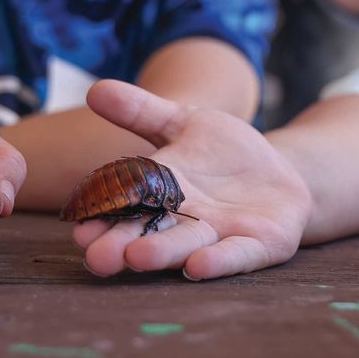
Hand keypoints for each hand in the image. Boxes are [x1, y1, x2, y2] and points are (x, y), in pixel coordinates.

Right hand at [70, 80, 310, 279]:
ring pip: (187, 247)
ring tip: (136, 259)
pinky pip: (236, 256)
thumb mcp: (184, 122)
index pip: (126, 206)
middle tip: (96, 258)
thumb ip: (141, 111)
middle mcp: (186, 220)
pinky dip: (218, 262)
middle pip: (149, 235)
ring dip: (163, 254)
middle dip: (123, 246)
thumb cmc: (224, 152)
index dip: (104, 218)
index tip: (79, 226)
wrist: (280, 173)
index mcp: (162, 192)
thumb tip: (94, 90)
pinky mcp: (258, 245)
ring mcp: (221, 235)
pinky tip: (198, 267)